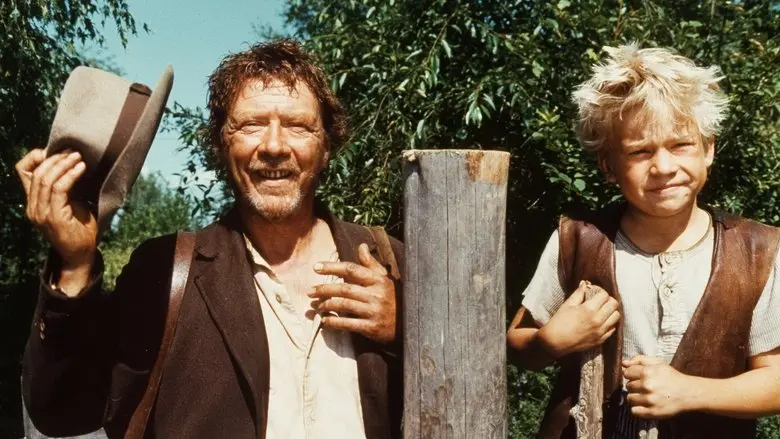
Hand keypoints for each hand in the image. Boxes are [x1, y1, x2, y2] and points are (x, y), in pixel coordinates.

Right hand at [16, 149, 97, 294]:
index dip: (35, 156)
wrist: (80, 254)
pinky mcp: (54, 217)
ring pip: (46, 179)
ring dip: (63, 164)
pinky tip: (81, 168)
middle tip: (73, 151)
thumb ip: (64, 187)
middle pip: (36, 172)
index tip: (55, 150)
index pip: (23, 171)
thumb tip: (72, 160)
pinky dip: (71, 175)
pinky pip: (60, 189)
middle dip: (55, 158)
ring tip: (78, 157)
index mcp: (33, 201)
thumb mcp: (69, 202)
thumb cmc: (79, 227)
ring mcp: (41, 213)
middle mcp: (32, 207)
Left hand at [308, 243, 396, 343]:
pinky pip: (348, 324)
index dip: (332, 267)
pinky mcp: (372, 327)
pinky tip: (325, 321)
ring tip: (316, 306)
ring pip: (344, 305)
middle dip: (324, 289)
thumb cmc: (394, 298)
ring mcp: (374, 311)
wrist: (409, 323)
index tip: (316, 267)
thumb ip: (371, 263)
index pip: (352, 269)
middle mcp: (376, 294)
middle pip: (344, 289)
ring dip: (327, 305)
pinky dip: (334, 322)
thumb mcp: (385, 278)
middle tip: (310, 291)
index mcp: (378, 280)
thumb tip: (361, 246)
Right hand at [537, 281, 619, 357]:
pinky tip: (601, 322)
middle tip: (600, 301)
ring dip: (611, 311)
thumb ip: (579, 293)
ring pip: (616, 316)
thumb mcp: (568, 305)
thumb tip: (584, 284)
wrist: (555, 342)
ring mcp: (600, 331)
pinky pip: (612, 329)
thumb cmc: (559, 322)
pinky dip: (609, 323)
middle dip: (608, 300)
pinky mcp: (601, 340)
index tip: (595, 293)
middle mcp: (598, 320)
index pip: (604, 295)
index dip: (600, 291)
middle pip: (614, 304)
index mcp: (589, 309)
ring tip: (603, 311)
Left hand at [623, 356, 694, 418]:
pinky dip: (638, 409)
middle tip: (645, 387)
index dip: (632, 375)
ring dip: (635, 397)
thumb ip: (639, 360)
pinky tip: (645, 405)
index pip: (627, 373)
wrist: (688, 393)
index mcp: (647, 372)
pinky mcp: (653, 412)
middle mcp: (647, 385)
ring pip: (630, 398)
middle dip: (634, 386)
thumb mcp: (658, 363)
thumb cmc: (672, 377)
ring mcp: (650, 400)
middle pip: (628, 386)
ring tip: (645, 396)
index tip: (638, 377)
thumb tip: (624, 363)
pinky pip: (634, 411)